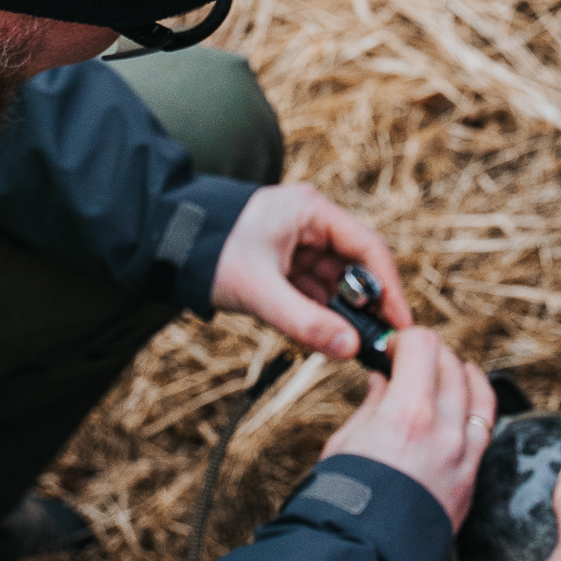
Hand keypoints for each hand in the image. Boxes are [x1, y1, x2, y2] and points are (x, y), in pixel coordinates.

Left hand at [211, 184, 414, 358]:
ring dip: (339, 311)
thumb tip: (351, 349)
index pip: (368, 248)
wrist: (161, 240)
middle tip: (375, 342)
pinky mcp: (282, 258)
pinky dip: (317, 309)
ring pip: (333, 280)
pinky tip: (322, 334)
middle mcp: (310, 220)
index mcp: (311, 211)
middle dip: (363, 305)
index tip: (399, 324)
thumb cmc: (210, 254)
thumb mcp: (259, 292)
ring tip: (348, 344)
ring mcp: (296, 239)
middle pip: (354, 266)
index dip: (389, 289)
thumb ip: (305, 322)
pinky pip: (311, 286)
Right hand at [321, 328, 494, 526]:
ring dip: (459, 372)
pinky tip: (467, 398)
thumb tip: (383, 380)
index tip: (392, 348)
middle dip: (429, 353)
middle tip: (410, 359)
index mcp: (408, 412)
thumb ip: (373, 404)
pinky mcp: (472, 477)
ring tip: (444, 370)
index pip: (422, 345)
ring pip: (478, 390)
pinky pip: (487, 426)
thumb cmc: (344, 501)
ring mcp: (464, 454)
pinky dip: (478, 404)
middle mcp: (444, 428)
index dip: (404, 339)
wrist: (364, 555)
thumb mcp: (346, 441)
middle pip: (451, 363)